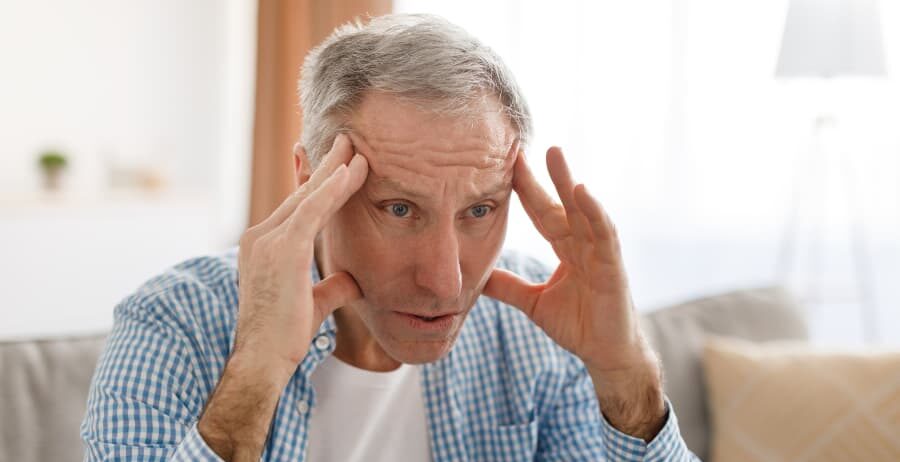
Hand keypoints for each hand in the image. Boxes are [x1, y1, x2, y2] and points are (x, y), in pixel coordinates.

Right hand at [234, 133, 367, 378]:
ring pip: (308, 197)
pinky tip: (350, 172)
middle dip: (326, 166)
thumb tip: (353, 281)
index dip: (314, 182)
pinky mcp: (282, 250)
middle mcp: (260, 236)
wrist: (262, 359)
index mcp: (263, 245)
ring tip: (356, 147)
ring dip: (335, 170)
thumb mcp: (314, 304)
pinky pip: (312, 211)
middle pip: (301, 193)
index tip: (329, 160)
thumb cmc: (284, 337)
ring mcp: (267, 240)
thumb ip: (332, 287)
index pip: (295, 205)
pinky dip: (332, 190)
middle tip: (346, 139)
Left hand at [485, 147, 649, 371]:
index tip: (506, 165)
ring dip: (568, 182)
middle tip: (525, 147)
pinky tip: (582, 192)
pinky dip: (595, 212)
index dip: (525, 190)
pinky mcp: (613, 267)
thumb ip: (509, 287)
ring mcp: (600, 253)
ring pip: (583, 211)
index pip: (541, 213)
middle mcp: (583, 245)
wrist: (605, 355)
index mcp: (566, 249)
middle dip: (545, 175)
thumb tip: (478, 278)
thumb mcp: (534, 303)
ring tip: (554, 155)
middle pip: (560, 203)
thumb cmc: (579, 326)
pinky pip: (604, 234)